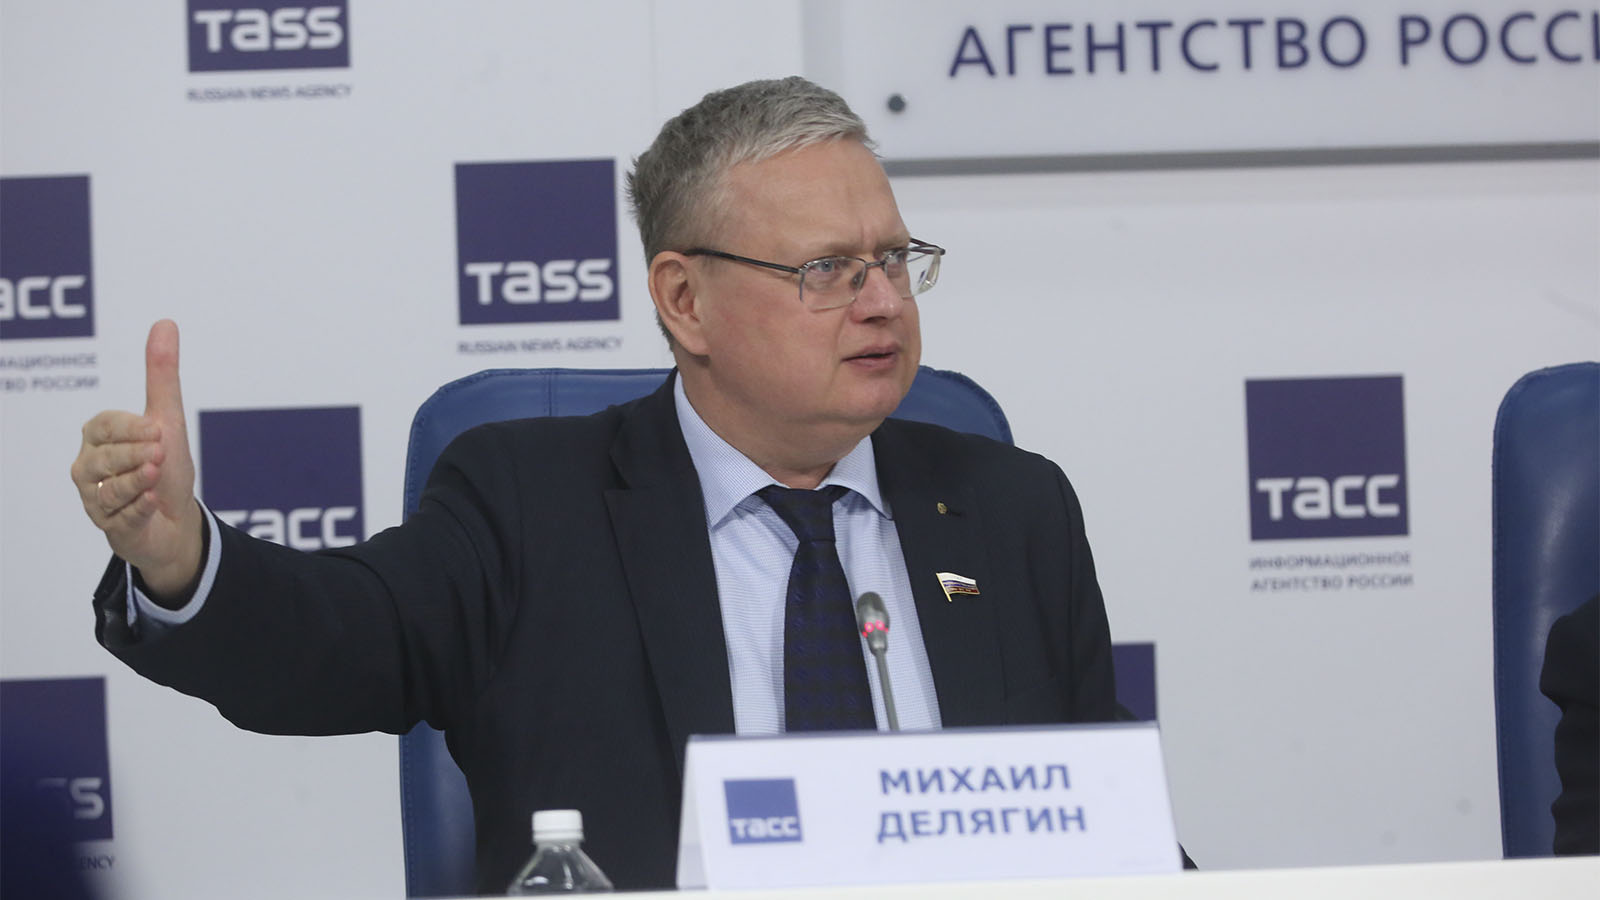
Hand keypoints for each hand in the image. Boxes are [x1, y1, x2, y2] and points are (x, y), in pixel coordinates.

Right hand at [70, 320, 202, 598]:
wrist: (179, 520)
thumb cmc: (168, 466)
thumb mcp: (169, 419)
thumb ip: (162, 375)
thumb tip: (165, 322)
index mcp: (99, 436)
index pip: (105, 425)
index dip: (131, 428)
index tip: (158, 429)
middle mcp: (88, 467)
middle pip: (101, 459)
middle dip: (133, 456)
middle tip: (159, 454)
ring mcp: (94, 499)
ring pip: (107, 489)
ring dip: (135, 482)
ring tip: (155, 478)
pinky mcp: (108, 527)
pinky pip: (119, 518)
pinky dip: (138, 509)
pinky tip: (151, 503)